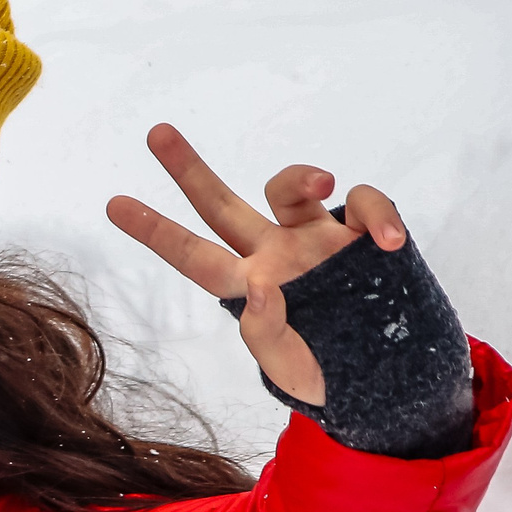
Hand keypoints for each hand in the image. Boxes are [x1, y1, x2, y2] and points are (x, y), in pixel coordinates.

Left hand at [106, 123, 408, 405]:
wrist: (397, 378)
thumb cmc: (332, 374)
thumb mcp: (291, 370)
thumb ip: (268, 335)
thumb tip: (260, 288)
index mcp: (248, 285)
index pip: (195, 255)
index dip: (157, 232)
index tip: (114, 205)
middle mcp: (275, 253)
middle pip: (222, 205)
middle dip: (189, 170)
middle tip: (156, 133)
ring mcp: (317, 238)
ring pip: (290, 189)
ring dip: (302, 176)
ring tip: (324, 183)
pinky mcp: (365, 233)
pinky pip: (365, 203)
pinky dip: (380, 214)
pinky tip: (389, 241)